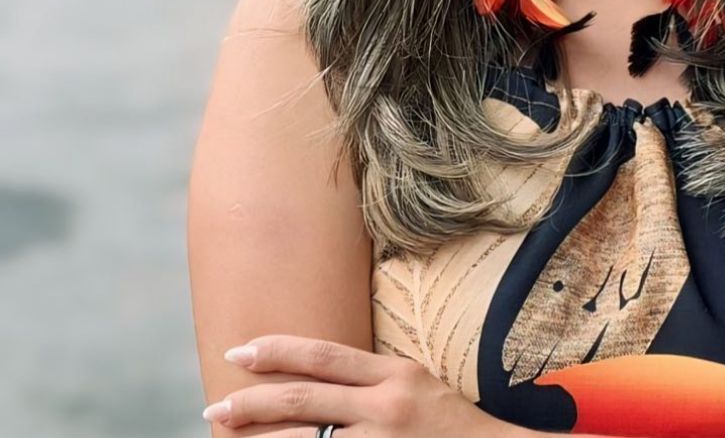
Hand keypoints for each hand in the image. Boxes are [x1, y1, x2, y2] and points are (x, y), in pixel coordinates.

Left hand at [200, 334, 517, 436]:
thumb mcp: (416, 386)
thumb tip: (316, 378)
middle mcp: (387, 406)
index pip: (325, 355)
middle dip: (253, 401)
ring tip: (228, 434)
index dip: (278, 351)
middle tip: (216, 404)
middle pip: (305, 398)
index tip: (240, 350)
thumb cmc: (453, 425)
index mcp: (396, 374)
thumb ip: (372, 380)